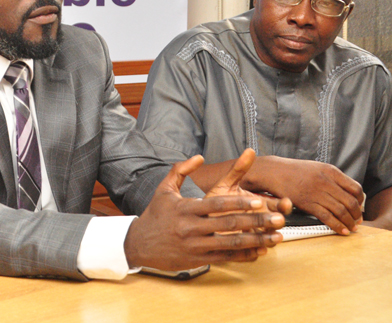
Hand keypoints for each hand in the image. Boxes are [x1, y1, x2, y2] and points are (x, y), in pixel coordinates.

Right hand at [124, 155, 285, 270]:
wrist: (139, 243)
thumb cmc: (155, 214)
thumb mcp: (164, 189)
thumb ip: (181, 170)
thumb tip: (200, 157)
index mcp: (185, 209)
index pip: (216, 204)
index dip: (238, 203)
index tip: (257, 200)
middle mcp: (191, 228)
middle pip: (228, 224)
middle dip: (256, 221)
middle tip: (277, 219)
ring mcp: (196, 245)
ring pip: (231, 243)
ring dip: (256, 240)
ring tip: (275, 237)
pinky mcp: (198, 259)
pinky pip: (226, 257)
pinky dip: (244, 255)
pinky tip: (259, 252)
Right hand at [249, 156, 362, 234]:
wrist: (273, 172)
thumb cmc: (293, 171)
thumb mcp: (317, 168)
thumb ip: (332, 178)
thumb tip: (346, 193)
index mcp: (330, 171)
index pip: (356, 188)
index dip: (361, 201)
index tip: (359, 207)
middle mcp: (325, 181)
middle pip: (351, 202)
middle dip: (357, 215)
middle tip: (357, 221)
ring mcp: (316, 193)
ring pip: (341, 211)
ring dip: (349, 222)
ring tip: (351, 227)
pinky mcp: (307, 203)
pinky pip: (327, 217)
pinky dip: (337, 226)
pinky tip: (342, 230)